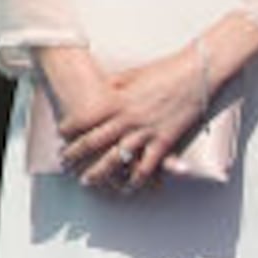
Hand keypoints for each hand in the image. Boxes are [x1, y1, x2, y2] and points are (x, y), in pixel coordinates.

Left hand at [52, 29, 240, 191]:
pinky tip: (127, 187)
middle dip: (75, 154)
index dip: (69, 128)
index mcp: (117, 101)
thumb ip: (112, 87)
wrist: (196, 73)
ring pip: (116, 159)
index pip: (84, 119)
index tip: (61, 135)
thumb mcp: (130, 76)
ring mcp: (146, 131)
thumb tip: (98, 92)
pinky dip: (136, 179)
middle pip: (94, 142)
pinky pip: (147, 166)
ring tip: (87, 181)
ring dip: (99, 172)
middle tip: (64, 163)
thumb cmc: (162, 70)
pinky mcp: (165, 141)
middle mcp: (127, 118)